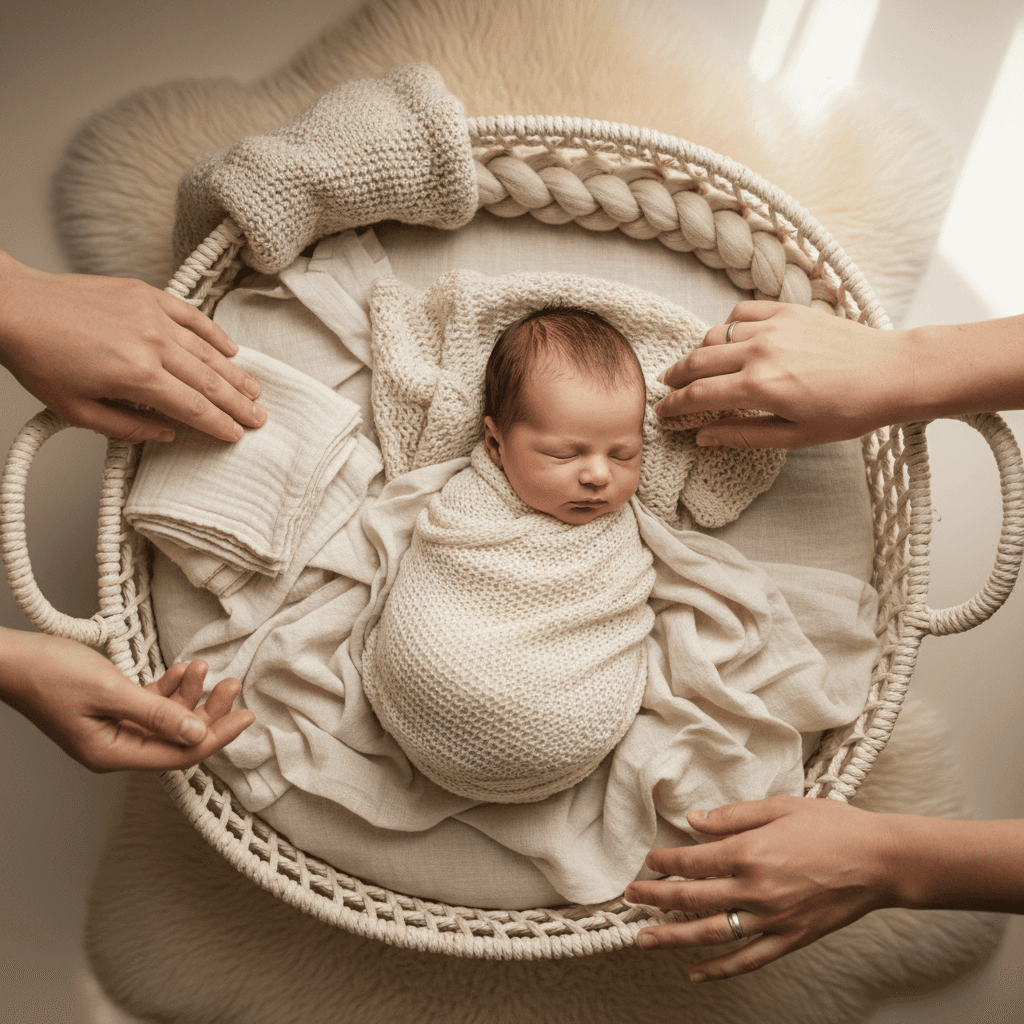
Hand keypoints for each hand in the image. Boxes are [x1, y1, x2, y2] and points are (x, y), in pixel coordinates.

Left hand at [0, 251, 265, 442]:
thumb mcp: (76, 411)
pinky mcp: (147, 295)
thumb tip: (165, 434)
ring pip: (208, 351)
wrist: (15, 306)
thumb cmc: (39, 356)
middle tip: (258, 418)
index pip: (193, 408)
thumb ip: (127, 426)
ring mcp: (152, 316)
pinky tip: (229, 348)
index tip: (235, 435)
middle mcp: (152, 343)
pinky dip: (214, 334)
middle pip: (209, 381)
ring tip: (253, 390)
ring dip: (234, 373)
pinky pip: (192, 316)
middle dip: (238, 404)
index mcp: (137, 375)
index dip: (219, 425)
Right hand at [1, 628, 254, 770]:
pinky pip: (149, 705)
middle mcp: (115, 747)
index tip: (247, 716)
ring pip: (166, 719)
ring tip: (204, 666)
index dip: (216, 736)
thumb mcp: (109, 690)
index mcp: (112, 754)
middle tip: (233, 684)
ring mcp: (113, 729)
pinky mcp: (110, 710)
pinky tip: (182, 668)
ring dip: (188, 694)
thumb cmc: (49, 672)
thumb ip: (155, 712)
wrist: (10, 658)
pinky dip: (168, 688)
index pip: (179, 755)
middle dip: (208, 712)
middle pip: (176, 738)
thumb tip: (196, 732)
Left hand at [623, 796, 896, 981]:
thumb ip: (732, 816)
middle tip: (629, 898)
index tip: (647, 861)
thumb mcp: (778, 807)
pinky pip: (748, 960)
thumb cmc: (832, 827)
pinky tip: (696, 972)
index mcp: (749, 853)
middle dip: (655, 898)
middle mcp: (755, 891)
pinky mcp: (790, 940)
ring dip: (673, 937)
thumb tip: (694, 820)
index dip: (664, 862)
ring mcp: (772, 920)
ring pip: (711, 934)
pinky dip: (719, 970)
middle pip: (692, 899)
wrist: (880, 860)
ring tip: (643, 939)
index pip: (692, 862)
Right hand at [655, 301, 907, 448]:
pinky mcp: (788, 311)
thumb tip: (703, 437)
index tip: (663, 415)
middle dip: (675, 378)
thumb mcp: (795, 436)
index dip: (674, 407)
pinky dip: (728, 326)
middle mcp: (760, 352)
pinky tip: (731, 340)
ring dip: (700, 353)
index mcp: (760, 387)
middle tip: (666, 390)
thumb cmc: (849, 411)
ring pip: (715, 335)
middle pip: (698, 362)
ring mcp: (774, 327)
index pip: (698, 395)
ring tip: (698, 368)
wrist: (892, 373)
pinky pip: (742, 312)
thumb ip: (743, 435)